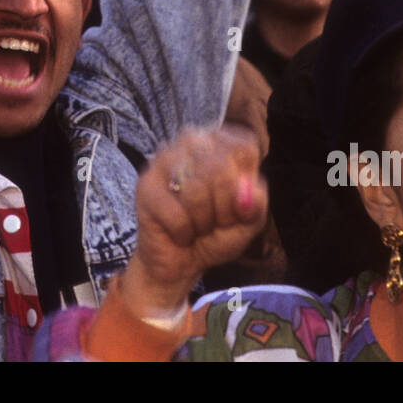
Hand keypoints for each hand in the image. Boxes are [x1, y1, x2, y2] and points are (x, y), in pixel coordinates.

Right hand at [119, 128, 267, 316]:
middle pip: (221, 169)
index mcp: (221, 142)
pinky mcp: (145, 185)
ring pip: (196, 191)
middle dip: (223, 208)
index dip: (246, 184)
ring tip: (196, 225)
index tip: (237, 203)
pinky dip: (184, 233)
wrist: (179, 262)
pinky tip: (179, 232)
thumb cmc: (216, 235)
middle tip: (215, 220)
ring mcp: (164, 159)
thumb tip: (248, 194)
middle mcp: (191, 141)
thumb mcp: (248, 222)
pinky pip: (176, 214)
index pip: (244, 149)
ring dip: (202, 222)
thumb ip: (257, 204)